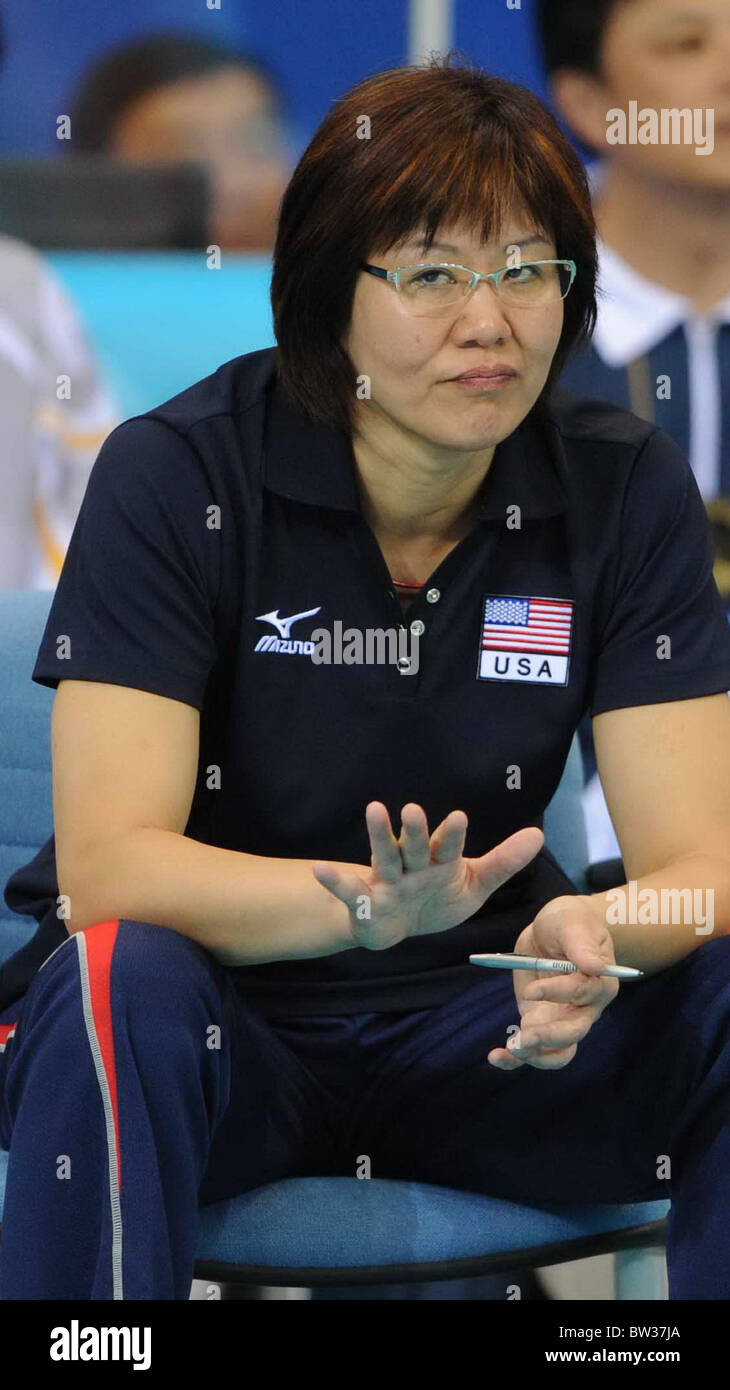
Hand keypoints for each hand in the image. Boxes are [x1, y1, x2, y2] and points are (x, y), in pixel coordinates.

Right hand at [312, 801, 543, 950]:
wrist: (399, 925)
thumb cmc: (438, 897)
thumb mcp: (476, 883)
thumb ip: (504, 861)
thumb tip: (539, 834)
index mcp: (440, 860)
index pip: (448, 846)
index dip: (453, 835)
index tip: (460, 817)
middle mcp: (412, 865)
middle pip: (415, 846)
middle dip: (416, 830)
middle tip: (415, 809)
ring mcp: (387, 881)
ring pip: (384, 856)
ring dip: (379, 834)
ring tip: (374, 809)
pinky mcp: (366, 902)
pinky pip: (349, 891)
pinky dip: (335, 882)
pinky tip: (321, 870)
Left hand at [487, 895, 619, 1070]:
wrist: (556, 931)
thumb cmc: (570, 923)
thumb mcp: (572, 922)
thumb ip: (581, 943)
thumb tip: (595, 966)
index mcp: (599, 982)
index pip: (583, 993)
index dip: (558, 993)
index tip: (532, 990)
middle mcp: (585, 1007)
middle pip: (574, 1032)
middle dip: (551, 1037)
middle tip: (525, 1036)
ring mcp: (562, 1019)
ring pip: (559, 1051)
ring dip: (537, 1055)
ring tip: (512, 1048)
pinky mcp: (540, 1022)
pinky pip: (533, 1050)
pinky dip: (515, 1059)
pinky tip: (496, 1057)